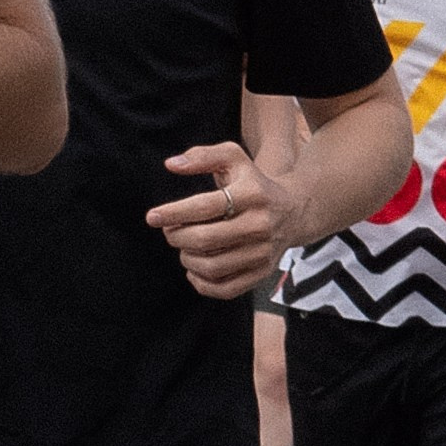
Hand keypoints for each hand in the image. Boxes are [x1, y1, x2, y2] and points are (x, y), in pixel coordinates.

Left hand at [147, 141, 290, 299]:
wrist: (293, 211)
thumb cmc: (253, 183)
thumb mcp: (233, 158)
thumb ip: (203, 156)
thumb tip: (171, 164)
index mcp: (252, 194)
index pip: (206, 206)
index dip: (174, 213)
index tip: (152, 217)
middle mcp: (260, 224)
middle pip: (205, 240)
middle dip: (177, 237)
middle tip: (170, 231)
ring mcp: (263, 252)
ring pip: (212, 267)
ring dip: (187, 259)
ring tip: (184, 247)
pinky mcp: (262, 273)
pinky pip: (225, 289)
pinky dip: (202, 283)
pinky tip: (195, 268)